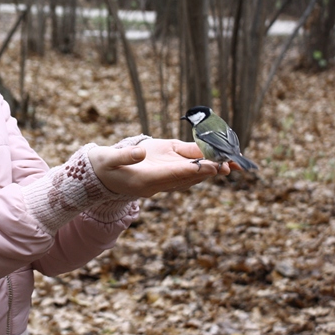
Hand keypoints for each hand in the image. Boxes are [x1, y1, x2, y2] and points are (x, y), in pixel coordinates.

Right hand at [88, 138, 235, 197]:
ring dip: (212, 169)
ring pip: (191, 175)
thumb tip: (139, 152)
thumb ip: (124, 156)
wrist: (99, 176)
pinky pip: (187, 169)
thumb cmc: (102, 166)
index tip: (213, 167)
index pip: (174, 175)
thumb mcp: (107, 159)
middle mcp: (158, 182)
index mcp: (145, 180)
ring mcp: (162, 178)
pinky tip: (218, 158)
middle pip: (189, 177)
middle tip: (232, 164)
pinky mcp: (164, 170)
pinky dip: (203, 164)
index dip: (194, 171)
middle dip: (210, 171)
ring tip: (234, 163)